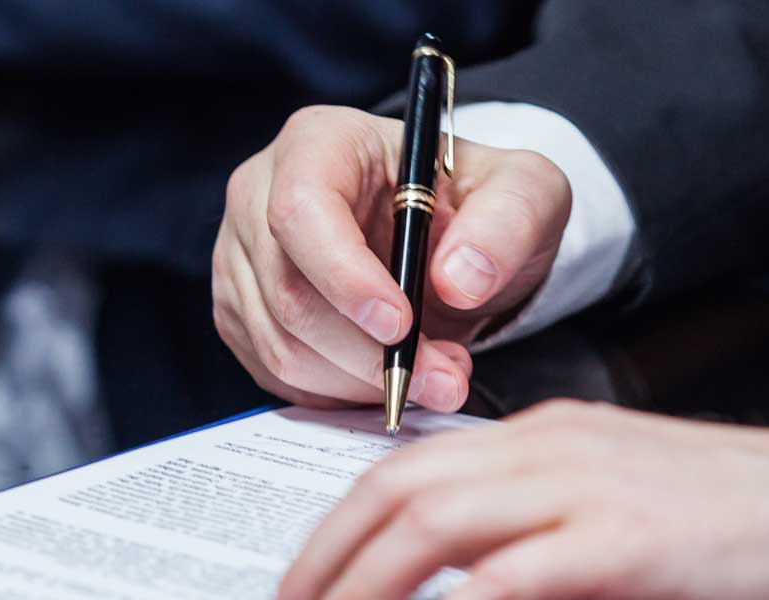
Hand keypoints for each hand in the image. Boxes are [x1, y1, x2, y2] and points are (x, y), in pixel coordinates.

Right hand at [214, 106, 570, 411]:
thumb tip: (458, 279)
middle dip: (370, 352)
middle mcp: (261, 193)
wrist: (452, 241)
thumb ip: (506, 222)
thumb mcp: (525, 192)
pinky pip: (278, 373)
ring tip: (435, 375)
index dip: (345, 276)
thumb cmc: (478, 204)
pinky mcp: (243, 313)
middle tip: (446, 377)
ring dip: (362, 380)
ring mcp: (243, 257)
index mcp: (319, 142)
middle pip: (289, 290)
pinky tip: (391, 377)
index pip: (301, 210)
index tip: (403, 325)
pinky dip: (340, 392)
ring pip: (281, 344)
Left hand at [280, 400, 768, 599]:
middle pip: (399, 489)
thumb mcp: (609, 510)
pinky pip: (508, 579)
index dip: (338, 528)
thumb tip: (453, 588)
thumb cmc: (722, 523)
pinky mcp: (621, 543)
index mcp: (541, 437)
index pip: (407, 468)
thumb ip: (529, 537)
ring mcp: (583, 489)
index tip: (304, 580)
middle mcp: (548, 449)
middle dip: (326, 558)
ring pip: (432, 522)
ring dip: (364, 584)